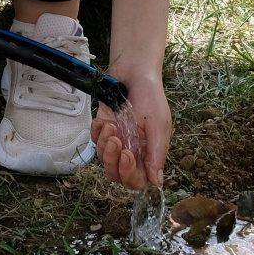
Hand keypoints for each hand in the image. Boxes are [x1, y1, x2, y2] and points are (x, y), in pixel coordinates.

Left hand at [92, 68, 170, 189]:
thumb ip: (157, 153)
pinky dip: (97, 134)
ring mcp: (116, 140)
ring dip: (105, 145)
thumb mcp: (159, 124)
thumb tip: (157, 183)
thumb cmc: (150, 95)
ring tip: (112, 127)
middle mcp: (131, 150)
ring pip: (104, 159)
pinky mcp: (102, 129)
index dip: (130, 174)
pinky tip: (104, 122)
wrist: (133, 71)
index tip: (127, 155)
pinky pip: (95, 142)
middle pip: (117, 175)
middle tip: (117, 142)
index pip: (137, 179)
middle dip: (113, 162)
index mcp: (148, 152)